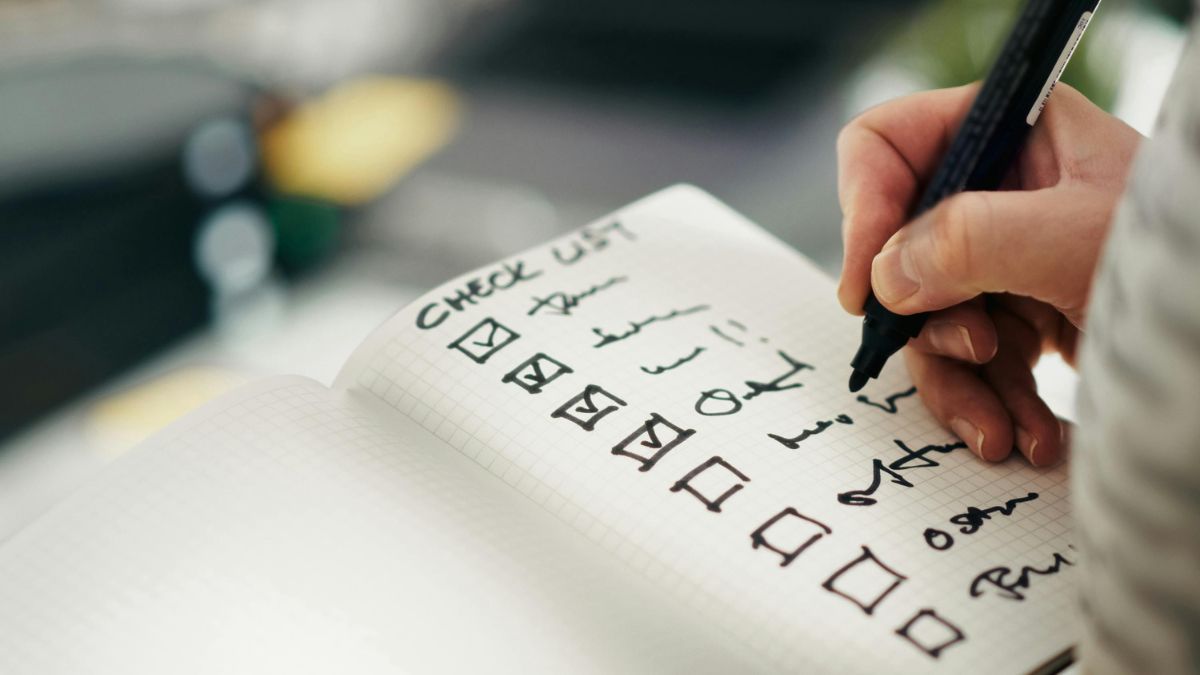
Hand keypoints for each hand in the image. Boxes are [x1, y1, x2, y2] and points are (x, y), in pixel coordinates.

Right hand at [836, 82, 1141, 466]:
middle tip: (971, 352)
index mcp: (1009, 133)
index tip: (867, 288)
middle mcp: (999, 190)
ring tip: (1001, 431)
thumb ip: (966, 241)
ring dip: (959, 384)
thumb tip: (886, 279)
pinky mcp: (1023, 316)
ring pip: (928, 318)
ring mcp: (1008, 258)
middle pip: (899, 249)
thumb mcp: (1071, 238)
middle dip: (925, 322)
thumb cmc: (1181, 265)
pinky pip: (970, 361)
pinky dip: (989, 404)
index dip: (862, 209)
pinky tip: (1025, 436)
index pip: (888, 146)